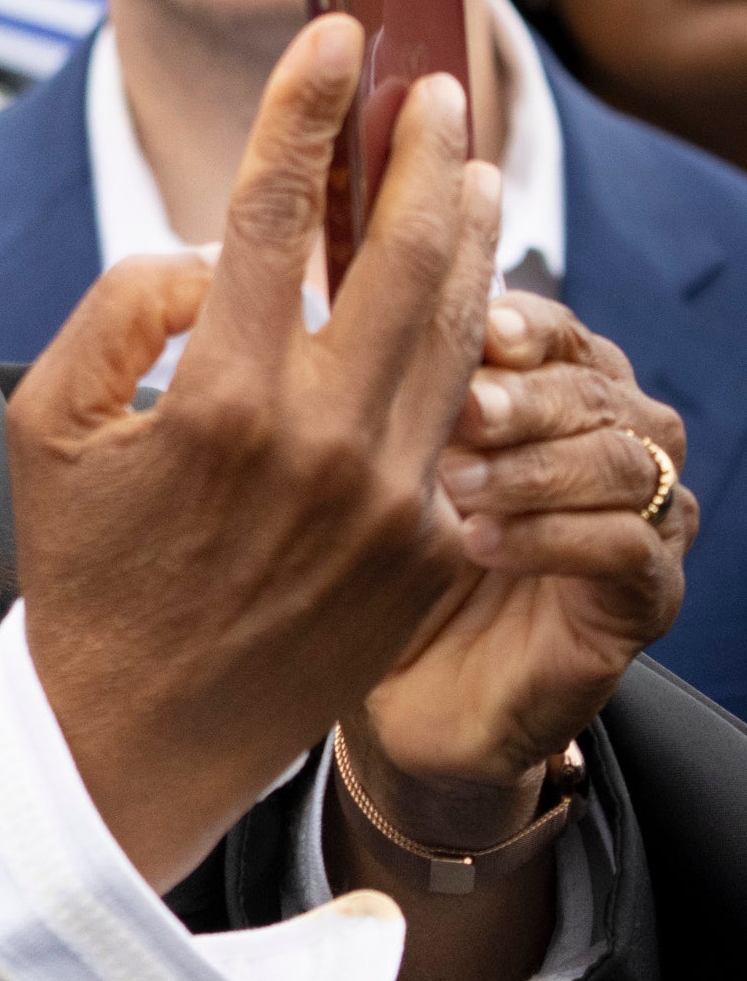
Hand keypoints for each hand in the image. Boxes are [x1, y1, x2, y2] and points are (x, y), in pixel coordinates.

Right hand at [8, 15, 499, 888]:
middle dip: (425, 157)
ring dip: (470, 239)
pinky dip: (462, 355)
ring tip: (473, 174)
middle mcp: (319, 442)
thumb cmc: (82, 565)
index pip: (265, 217)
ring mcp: (392, 499)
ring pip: (454, 332)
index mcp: (214, 402)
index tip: (333, 36)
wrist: (142, 730)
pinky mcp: (434, 547)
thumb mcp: (47, 427)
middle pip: (400, 256)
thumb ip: (115, 314)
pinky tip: (464, 306)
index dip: (300, 112)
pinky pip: (457, 424)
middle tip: (439, 91)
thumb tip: (199, 256)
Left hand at [349, 295, 689, 838]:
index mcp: (553, 394)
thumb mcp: (370, 457)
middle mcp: (613, 444)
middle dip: (526, 397)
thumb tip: (336, 291)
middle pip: (596, 389)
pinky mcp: (645, 599)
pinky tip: (479, 543)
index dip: (523, 325)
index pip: (557, 333)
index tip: (476, 327)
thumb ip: (379, 379)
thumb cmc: (377, 556)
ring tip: (457, 484)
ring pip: (622, 463)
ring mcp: (642, 521)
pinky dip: (555, 538)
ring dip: (535, 466)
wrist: (402, 689)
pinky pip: (627, 550)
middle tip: (461, 414)